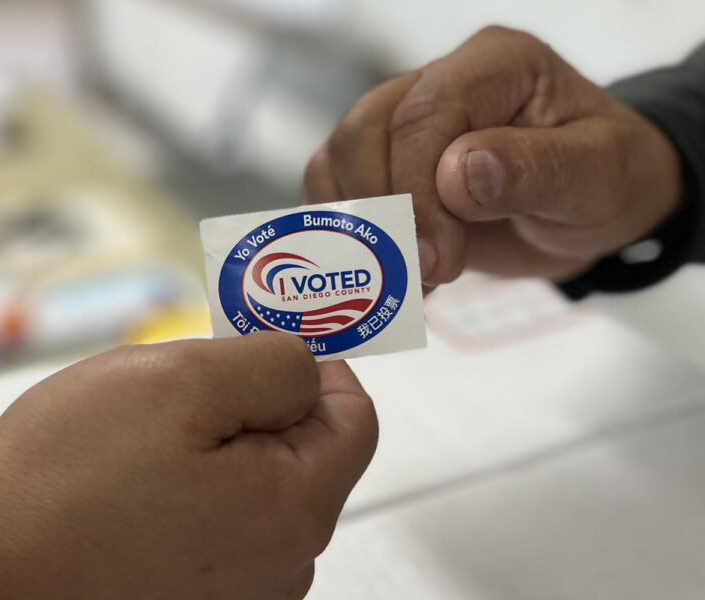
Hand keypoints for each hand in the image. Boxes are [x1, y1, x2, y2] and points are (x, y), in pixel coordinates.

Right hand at [0, 333, 376, 599]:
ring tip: (144, 445)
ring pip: (258, 490)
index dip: (319, 366)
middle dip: (256, 408)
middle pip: (304, 456)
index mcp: (293, 512)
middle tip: (187, 388)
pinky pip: (220, 526)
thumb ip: (272, 363)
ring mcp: (237, 595)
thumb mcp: (181, 377)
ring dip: (219, 451)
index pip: (356, 420)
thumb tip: (312, 367)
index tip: (278, 340)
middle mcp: (278, 570)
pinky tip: (135, 486)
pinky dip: (194, 493)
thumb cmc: (60, 479)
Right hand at [304, 26, 683, 286]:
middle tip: (423, 272)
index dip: (416, 190)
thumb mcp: (598, 175)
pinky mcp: (384, 166)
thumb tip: (458, 173)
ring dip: (358, 230)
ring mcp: (402, 123)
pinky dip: (350, 241)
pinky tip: (392, 275)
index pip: (423, 114)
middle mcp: (437, 83)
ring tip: (409, 278)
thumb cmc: (606, 180)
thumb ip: (535, 169)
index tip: (439, 259)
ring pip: (336, 160)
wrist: (592, 207)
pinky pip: (336, 194)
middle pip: (363, 132)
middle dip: (383, 212)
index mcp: (495, 66)